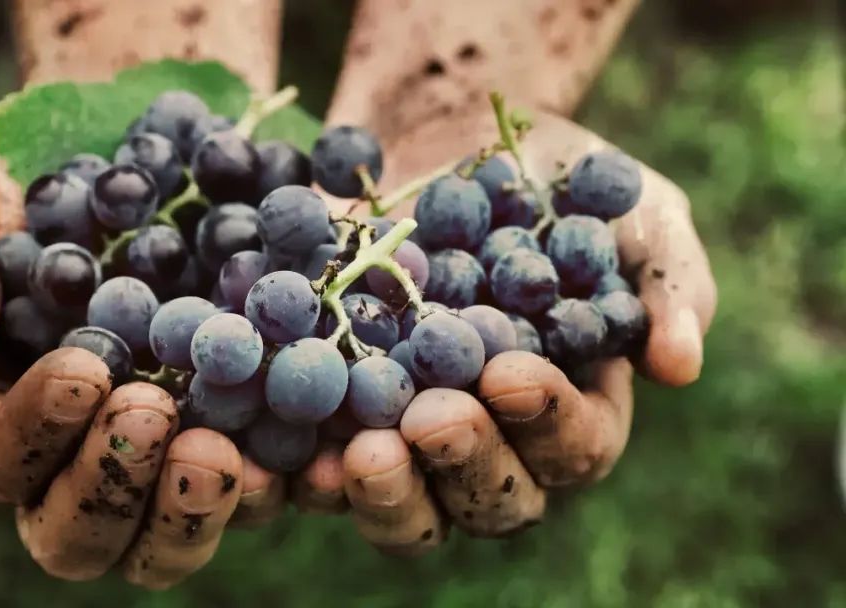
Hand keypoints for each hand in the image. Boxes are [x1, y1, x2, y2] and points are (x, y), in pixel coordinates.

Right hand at [0, 134, 255, 588]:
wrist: (149, 149)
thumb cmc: (38, 175)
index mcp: (4, 413)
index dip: (32, 430)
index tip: (85, 370)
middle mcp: (83, 456)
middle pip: (78, 536)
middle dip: (111, 487)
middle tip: (152, 413)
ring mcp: (169, 456)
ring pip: (168, 542)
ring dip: (193, 512)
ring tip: (225, 453)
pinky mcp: (249, 439)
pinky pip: (267, 492)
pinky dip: (288, 486)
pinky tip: (315, 453)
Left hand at [314, 108, 715, 550]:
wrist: (449, 137)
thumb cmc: (558, 181)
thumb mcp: (633, 211)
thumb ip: (667, 283)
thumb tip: (680, 367)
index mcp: (573, 408)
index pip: (575, 445)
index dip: (547, 421)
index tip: (512, 373)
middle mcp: (494, 439)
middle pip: (489, 498)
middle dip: (463, 464)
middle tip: (432, 420)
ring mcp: (411, 431)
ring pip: (405, 502)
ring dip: (383, 491)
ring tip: (358, 455)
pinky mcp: (338, 408)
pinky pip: (318, 458)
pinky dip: (299, 464)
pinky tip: (281, 447)